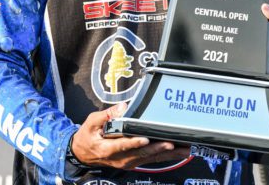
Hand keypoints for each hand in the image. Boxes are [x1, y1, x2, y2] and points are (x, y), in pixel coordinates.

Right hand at [71, 102, 189, 169]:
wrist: (84, 154)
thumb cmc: (88, 136)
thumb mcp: (91, 122)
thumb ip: (107, 115)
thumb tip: (123, 107)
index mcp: (107, 148)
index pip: (122, 146)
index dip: (134, 143)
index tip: (145, 139)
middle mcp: (120, 158)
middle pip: (141, 154)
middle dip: (158, 149)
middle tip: (172, 143)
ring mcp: (128, 162)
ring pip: (150, 158)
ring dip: (168, 154)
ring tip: (184, 149)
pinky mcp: (135, 161)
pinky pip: (152, 159)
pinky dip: (166, 155)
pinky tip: (179, 152)